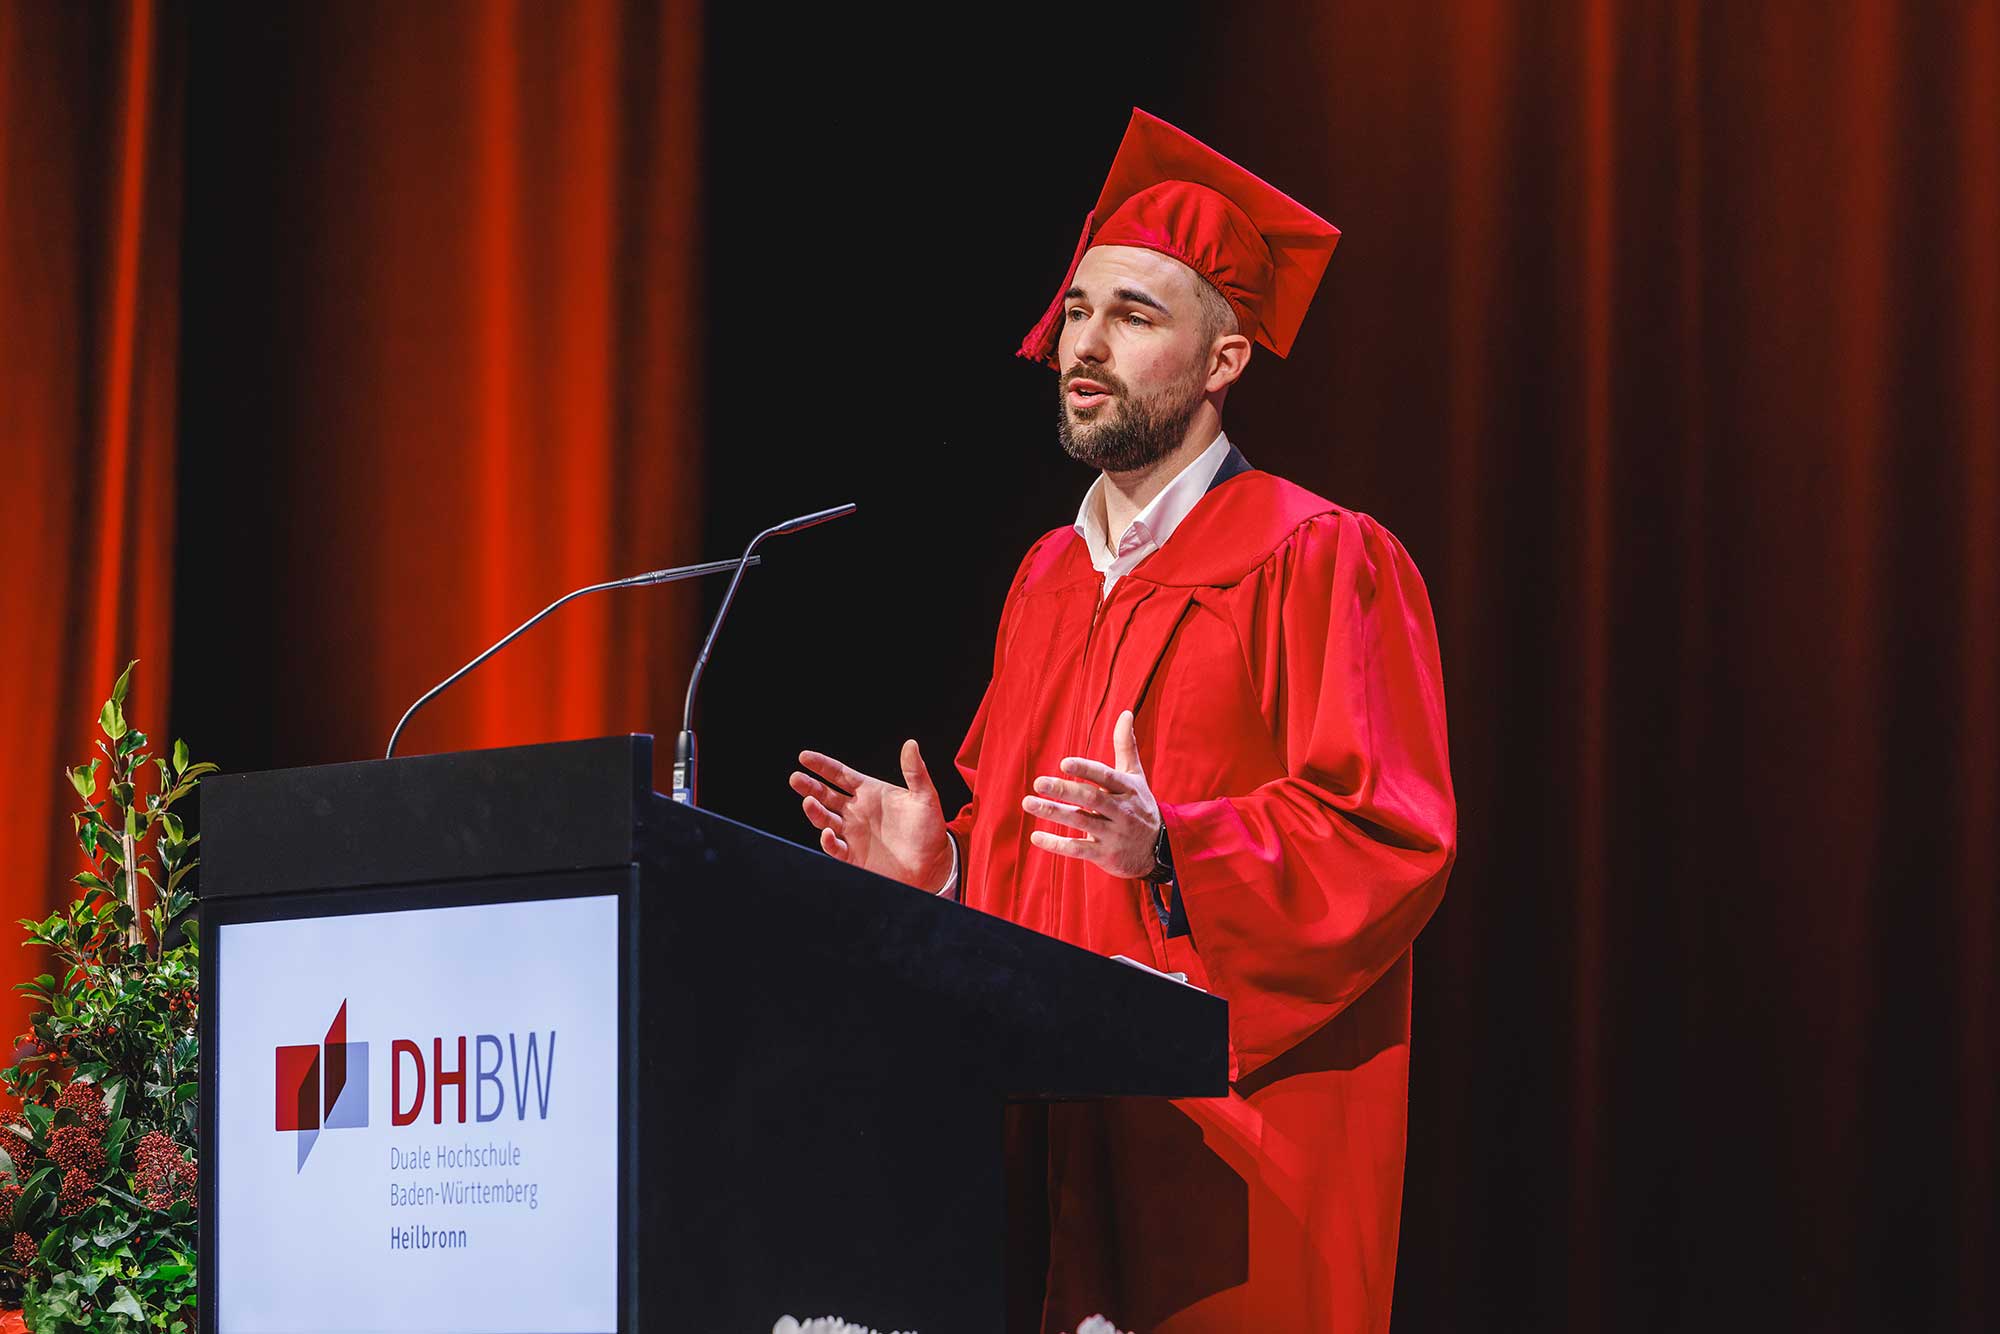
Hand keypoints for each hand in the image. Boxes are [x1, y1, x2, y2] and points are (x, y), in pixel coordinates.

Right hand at [790, 740, 953, 890]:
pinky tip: (828, 832)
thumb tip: (911, 744)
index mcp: (869, 793)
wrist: (933, 864)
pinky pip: (835, 847)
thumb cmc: (929, 829)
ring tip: (808, 802)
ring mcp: (852, 834)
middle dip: (809, 786)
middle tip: (796, 778)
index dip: (822, 766)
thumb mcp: (925, 798)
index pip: (839, 774)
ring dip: (815, 811)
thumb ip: (915, 772)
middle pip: (825, 795)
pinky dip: (829, 841)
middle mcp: (855, 811)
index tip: (804, 757)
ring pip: (825, 819)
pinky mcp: (853, 856)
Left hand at [1022, 710, 1161, 878]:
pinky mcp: (1104, 855)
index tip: (1064, 763)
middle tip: (1037, 782)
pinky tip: (1036, 836)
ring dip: (1053, 812)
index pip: (1106, 777)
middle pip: (1091, 799)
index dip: (1086, 770)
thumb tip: (1125, 713)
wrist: (1159, 849)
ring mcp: (1113, 834)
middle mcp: (1121, 811)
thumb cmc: (1141, 805)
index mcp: (1127, 789)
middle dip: (1064, 791)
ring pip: (1080, 822)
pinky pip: (1078, 849)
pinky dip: (1057, 844)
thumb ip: (1125, 745)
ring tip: (1028, 802)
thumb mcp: (1136, 776)